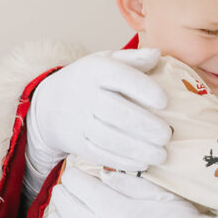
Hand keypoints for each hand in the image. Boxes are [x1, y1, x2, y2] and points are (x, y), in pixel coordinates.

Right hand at [27, 49, 172, 175]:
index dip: (144, 90)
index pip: (120, 77)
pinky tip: (143, 163)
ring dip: (138, 149)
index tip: (166, 102)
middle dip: (146, 126)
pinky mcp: (76, 143)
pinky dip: (123, 161)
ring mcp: (79, 121)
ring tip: (162, 154)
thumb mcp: (107, 60)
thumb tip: (156, 54)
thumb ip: (133, 58)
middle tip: (167, 135)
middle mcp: (85, 95)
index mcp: (96, 70)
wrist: (50, 104)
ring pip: (109, 138)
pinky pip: (100, 154)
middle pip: (116, 112)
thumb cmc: (89, 80)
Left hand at [45, 166, 203, 217]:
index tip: (77, 175)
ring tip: (66, 212)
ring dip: (59, 217)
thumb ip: (130, 184)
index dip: (74, 176)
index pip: (79, 186)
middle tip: (68, 190)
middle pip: (65, 205)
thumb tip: (103, 175)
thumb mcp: (162, 198)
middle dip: (63, 192)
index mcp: (115, 210)